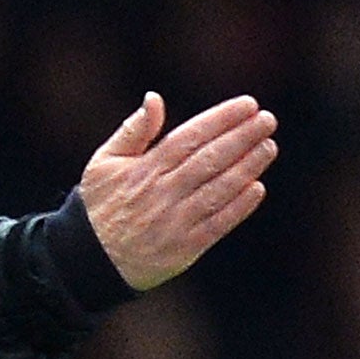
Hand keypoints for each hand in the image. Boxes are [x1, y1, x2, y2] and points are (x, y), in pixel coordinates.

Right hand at [79, 93, 277, 290]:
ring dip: (247, 167)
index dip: (221, 120)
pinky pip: (217, 224)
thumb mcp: (105, 161)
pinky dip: (238, 207)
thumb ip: (133, 130)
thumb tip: (154, 98)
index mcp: (144, 169)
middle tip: (268, 120)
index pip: (190, 137)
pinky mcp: (184, 249)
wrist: (91, 260)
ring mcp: (174, 222)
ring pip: (218, 190)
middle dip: (242, 138)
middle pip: (209, 160)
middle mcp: (162, 193)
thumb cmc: (100, 204)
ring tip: (268, 147)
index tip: (247, 106)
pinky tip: (257, 188)